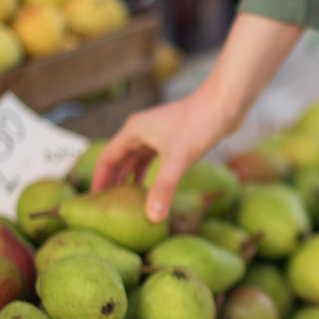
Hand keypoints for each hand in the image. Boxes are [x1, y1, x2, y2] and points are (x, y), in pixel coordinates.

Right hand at [91, 13, 303, 222]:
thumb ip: (164, 187)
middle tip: (105, 209)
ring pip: (134, 160)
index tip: (92, 204)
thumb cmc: (201, 123)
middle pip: (118, 160)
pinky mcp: (171, 138)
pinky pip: (150, 159)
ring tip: (124, 204)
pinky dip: (146, 174)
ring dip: (128, 179)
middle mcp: (140, 131)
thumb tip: (151, 216)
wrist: (226, 102)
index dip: (98, 182)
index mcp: (133, 131)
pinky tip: (149, 189)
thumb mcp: (180, 158)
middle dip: (111, 183)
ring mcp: (155, 133)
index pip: (106, 160)